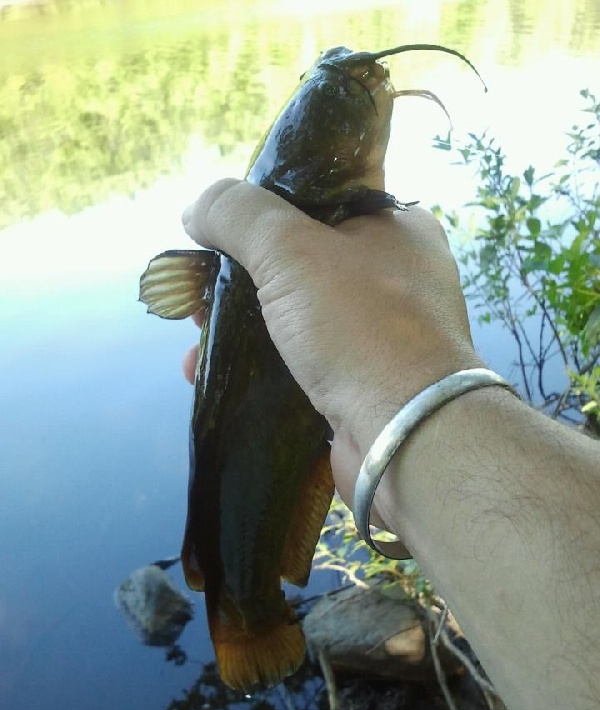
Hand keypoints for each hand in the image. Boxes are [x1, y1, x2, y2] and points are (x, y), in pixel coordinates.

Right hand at [181, 179, 481, 520]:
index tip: (215, 237)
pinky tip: (211, 373)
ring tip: (193, 343)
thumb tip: (198, 207)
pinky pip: (301, 358)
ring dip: (238, 327)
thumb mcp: (291, 249)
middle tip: (194, 299)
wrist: (405, 434)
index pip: (318, 203)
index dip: (261, 215)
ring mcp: (383, 332)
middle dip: (237, 280)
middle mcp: (397, 276)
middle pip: (299, 261)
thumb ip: (239, 214)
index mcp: (397, 227)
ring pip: (295, 314)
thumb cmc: (357, 326)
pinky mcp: (364, 379)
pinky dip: (258, 362)